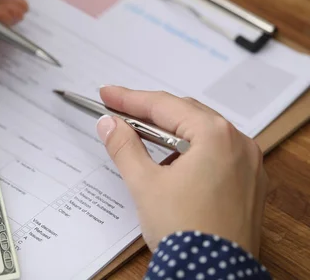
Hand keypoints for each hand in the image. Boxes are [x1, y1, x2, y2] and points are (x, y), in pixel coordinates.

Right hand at [96, 86, 267, 255]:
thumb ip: (124, 146)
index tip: (107, 95)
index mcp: (215, 135)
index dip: (130, 99)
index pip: (164, 105)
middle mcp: (239, 143)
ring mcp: (248, 164)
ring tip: (139, 138)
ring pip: (201, 133)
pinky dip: (189, 151)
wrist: (214, 277)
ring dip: (169, 132)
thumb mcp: (144, 183)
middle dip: (149, 112)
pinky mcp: (249, 183)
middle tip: (117, 111)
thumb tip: (109, 124)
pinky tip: (169, 163)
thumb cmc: (185, 230)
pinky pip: (215, 153)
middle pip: (185, 114)